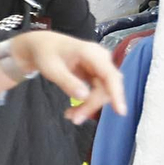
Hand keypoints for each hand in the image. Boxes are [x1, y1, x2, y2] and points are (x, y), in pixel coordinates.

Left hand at [11, 30, 127, 123]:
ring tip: (71, 115)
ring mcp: (100, 66)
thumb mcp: (51, 68)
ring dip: (89, 106)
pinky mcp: (97, 74)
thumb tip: (84, 96)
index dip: (116, 93)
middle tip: (74, 118)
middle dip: (92, 105)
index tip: (120, 111)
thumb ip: (67, 82)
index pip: (109, 75)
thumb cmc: (46, 53)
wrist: (43, 46)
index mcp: (91, 52)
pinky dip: (87, 102)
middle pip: (106, 87)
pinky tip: (74, 110)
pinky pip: (98, 92)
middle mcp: (101, 58)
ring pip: (103, 92)